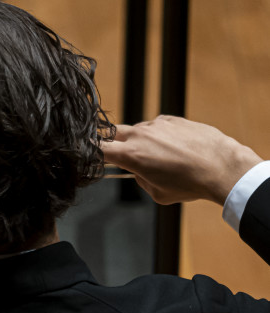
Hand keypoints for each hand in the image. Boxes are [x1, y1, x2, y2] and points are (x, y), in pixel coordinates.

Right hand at [101, 115, 261, 204]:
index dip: (90, 153)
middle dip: (112, 144)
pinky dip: (159, 136)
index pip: (98, 150)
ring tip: (157, 156)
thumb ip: (140, 179)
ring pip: (137, 131)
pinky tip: (172, 148)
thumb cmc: (190, 184)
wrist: (222, 167)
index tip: (89, 157)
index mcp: (131, 155)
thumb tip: (139, 171)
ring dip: (139, 141)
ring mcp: (157, 125)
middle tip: (119, 156)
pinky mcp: (173, 119)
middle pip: (112, 134)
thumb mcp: (157, 193)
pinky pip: (157, 126)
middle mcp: (140, 136)